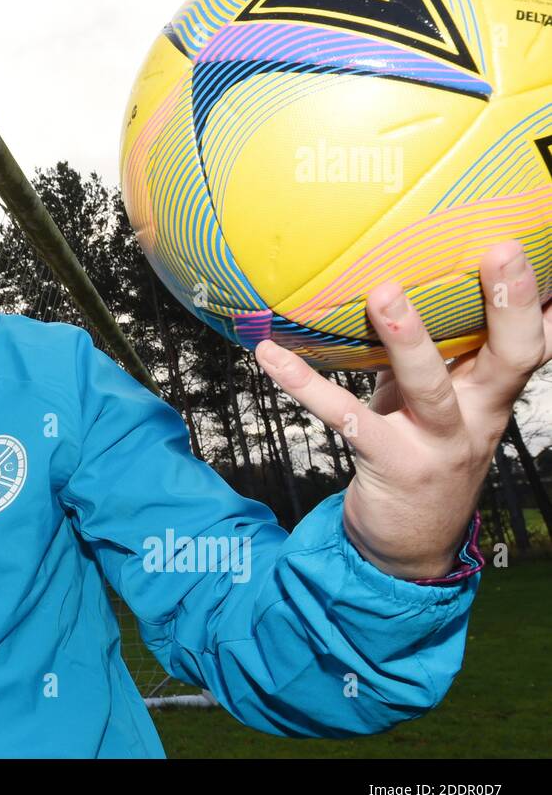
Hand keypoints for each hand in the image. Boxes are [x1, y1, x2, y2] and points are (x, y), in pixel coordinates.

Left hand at [254, 239, 551, 579]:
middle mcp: (479, 417)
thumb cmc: (418, 451)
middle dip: (511, 304)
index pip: (536, 342)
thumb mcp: (438, 399)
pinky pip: (347, 419)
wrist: (410, 547)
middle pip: (513, 357)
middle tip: (501, 251)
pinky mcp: (392, 466)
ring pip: (431, 387)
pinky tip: (269, 355)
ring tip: (385, 293)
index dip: (543, 301)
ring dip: (409, 339)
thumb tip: (407, 277)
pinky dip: (304, 384)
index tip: (537, 247)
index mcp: (493, 394)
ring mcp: (439, 446)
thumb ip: (439, 351)